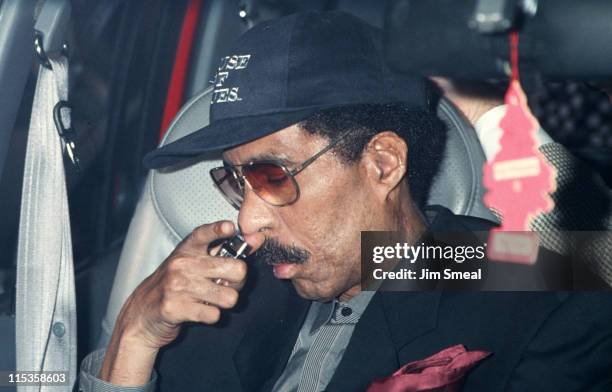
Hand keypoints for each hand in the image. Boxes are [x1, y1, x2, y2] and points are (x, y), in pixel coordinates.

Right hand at [99, 221, 263, 384]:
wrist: (143, 312)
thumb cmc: (172, 285)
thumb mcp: (189, 261)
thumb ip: (217, 252)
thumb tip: (251, 243)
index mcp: (187, 249)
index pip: (204, 233)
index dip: (218, 229)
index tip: (229, 227)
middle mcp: (183, 264)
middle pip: (237, 270)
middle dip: (238, 282)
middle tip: (227, 285)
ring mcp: (178, 286)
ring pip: (229, 297)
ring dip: (224, 302)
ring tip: (212, 299)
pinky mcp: (176, 308)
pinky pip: (214, 315)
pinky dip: (211, 316)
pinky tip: (200, 310)